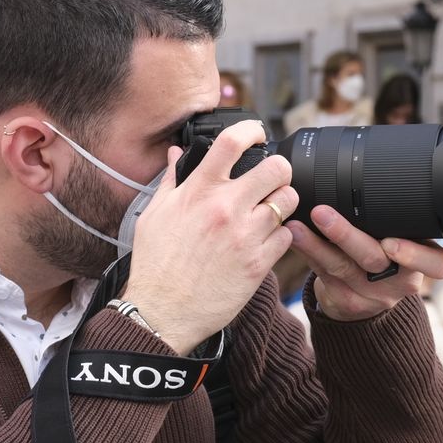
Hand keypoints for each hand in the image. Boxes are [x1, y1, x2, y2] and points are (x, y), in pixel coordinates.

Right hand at [126, 121, 296, 354]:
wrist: (162, 312)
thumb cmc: (155, 265)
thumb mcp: (154, 215)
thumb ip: (171, 180)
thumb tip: (177, 154)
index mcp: (199, 191)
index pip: (232, 142)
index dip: (252, 130)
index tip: (257, 134)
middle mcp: (225, 208)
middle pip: (277, 168)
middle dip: (279, 171)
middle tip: (272, 180)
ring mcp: (245, 236)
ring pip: (288, 202)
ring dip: (283, 204)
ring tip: (269, 212)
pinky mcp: (258, 264)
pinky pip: (287, 236)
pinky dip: (280, 236)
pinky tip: (264, 241)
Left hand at [287, 207, 442, 321]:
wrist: (368, 298)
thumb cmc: (387, 252)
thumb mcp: (404, 235)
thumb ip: (398, 215)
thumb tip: (380, 163)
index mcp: (423, 260)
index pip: (436, 265)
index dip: (416, 256)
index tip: (391, 243)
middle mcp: (400, 281)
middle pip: (375, 260)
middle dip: (346, 236)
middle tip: (322, 213)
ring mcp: (372, 295)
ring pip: (342, 268)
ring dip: (316, 244)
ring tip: (297, 225)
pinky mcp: (346, 302)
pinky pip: (324, 275)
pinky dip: (307, 253)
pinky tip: (293, 237)